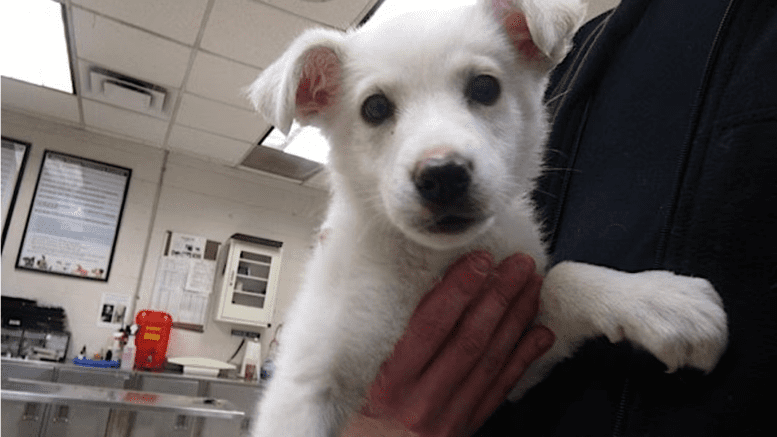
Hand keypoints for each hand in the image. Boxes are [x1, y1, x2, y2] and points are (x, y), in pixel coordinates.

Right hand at [355, 252, 553, 436]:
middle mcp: (419, 401)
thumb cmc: (350, 417)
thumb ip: (343, 313)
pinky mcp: (464, 429)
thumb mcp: (338, 372)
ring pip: (490, 360)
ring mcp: (446, 418)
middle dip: (498, 296)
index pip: (430, 327)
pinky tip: (539, 334)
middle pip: (468, 339)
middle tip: (519, 264)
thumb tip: (331, 245)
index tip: (479, 260)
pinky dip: (522, 359)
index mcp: (386, 384)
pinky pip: (499, 390)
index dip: (458, 290)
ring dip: (516, 319)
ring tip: (531, 286)